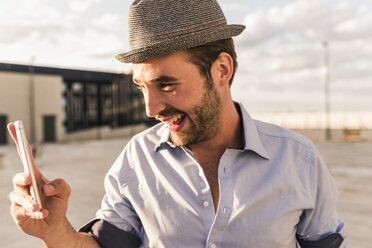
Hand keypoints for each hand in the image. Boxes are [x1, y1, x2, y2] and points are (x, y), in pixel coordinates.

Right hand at [8, 122, 70, 239]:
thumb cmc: (56, 203)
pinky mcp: (17, 212)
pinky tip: (43, 214)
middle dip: (22, 177)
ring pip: (19, 196)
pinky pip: (22, 210)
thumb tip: (46, 187)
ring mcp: (19, 199)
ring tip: (39, 207)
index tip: (13, 125)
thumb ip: (60, 185)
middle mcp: (24, 185)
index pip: (25, 155)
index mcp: (35, 175)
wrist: (53, 224)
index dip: (19, 140)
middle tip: (29, 179)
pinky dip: (35, 212)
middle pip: (18, 177)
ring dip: (30, 201)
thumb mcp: (65, 192)